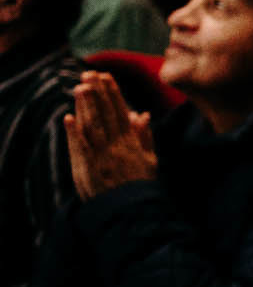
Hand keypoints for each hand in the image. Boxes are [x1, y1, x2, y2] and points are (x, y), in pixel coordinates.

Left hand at [63, 73, 155, 199]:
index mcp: (132, 143)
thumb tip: (141, 114)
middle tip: (90, 74)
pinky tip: (68, 118)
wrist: (134, 212)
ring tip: (80, 87)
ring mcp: (102, 157)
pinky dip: (74, 133)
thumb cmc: (141, 187)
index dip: (112, 93)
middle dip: (98, 93)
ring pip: (93, 127)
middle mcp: (116, 146)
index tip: (106, 76)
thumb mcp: (151, 160)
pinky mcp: (88, 169)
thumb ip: (145, 136)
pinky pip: (80, 148)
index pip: (120, 112)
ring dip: (86, 107)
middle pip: (106, 115)